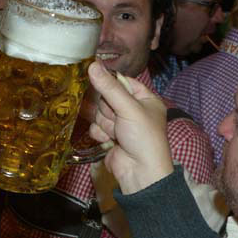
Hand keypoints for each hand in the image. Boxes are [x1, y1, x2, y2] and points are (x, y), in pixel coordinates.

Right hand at [86, 62, 173, 194]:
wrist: (140, 173)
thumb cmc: (144, 138)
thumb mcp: (128, 108)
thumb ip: (109, 87)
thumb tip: (92, 65)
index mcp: (145, 99)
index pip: (122, 81)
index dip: (110, 83)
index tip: (96, 79)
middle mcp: (133, 110)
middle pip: (107, 97)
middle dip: (107, 108)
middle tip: (115, 116)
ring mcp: (121, 124)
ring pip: (100, 112)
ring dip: (104, 122)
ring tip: (115, 132)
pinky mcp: (110, 137)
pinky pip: (96, 127)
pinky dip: (100, 133)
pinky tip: (108, 140)